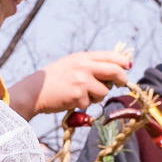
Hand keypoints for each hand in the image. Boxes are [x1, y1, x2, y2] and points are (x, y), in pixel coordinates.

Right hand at [7, 47, 135, 118]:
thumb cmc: (52, 80)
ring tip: (80, 94)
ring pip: (104, 91)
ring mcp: (82, 80)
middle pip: (114, 71)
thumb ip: (89, 65)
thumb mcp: (71, 64)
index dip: (122, 62)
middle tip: (121, 84)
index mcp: (82, 57)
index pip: (110, 56)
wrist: (34, 91)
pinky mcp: (79, 95)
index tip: (127, 67)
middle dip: (121, 79)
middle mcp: (84, 66)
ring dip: (96, 96)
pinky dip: (82, 105)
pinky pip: (90, 103)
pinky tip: (70, 100)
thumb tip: (113, 71)